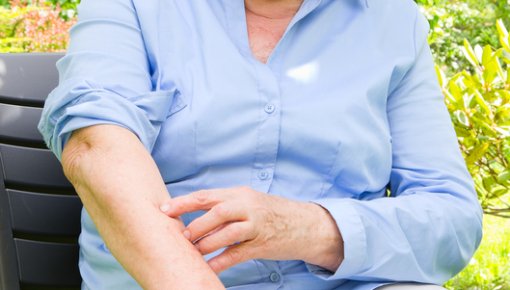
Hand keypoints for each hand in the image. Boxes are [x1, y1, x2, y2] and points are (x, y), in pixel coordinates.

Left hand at [159, 186, 343, 272]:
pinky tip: (208, 267)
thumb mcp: (248, 201)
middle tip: (181, 236)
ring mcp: (256, 226)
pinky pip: (237, 254)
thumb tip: (193, 213)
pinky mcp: (262, 245)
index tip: (164, 209)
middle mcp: (247, 207)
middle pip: (216, 212)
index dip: (183, 202)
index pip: (207, 195)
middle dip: (195, 225)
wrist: (305, 224)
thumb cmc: (271, 212)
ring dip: (206, 244)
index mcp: (239, 194)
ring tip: (193, 252)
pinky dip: (220, 262)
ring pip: (227, 234)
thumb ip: (224, 204)